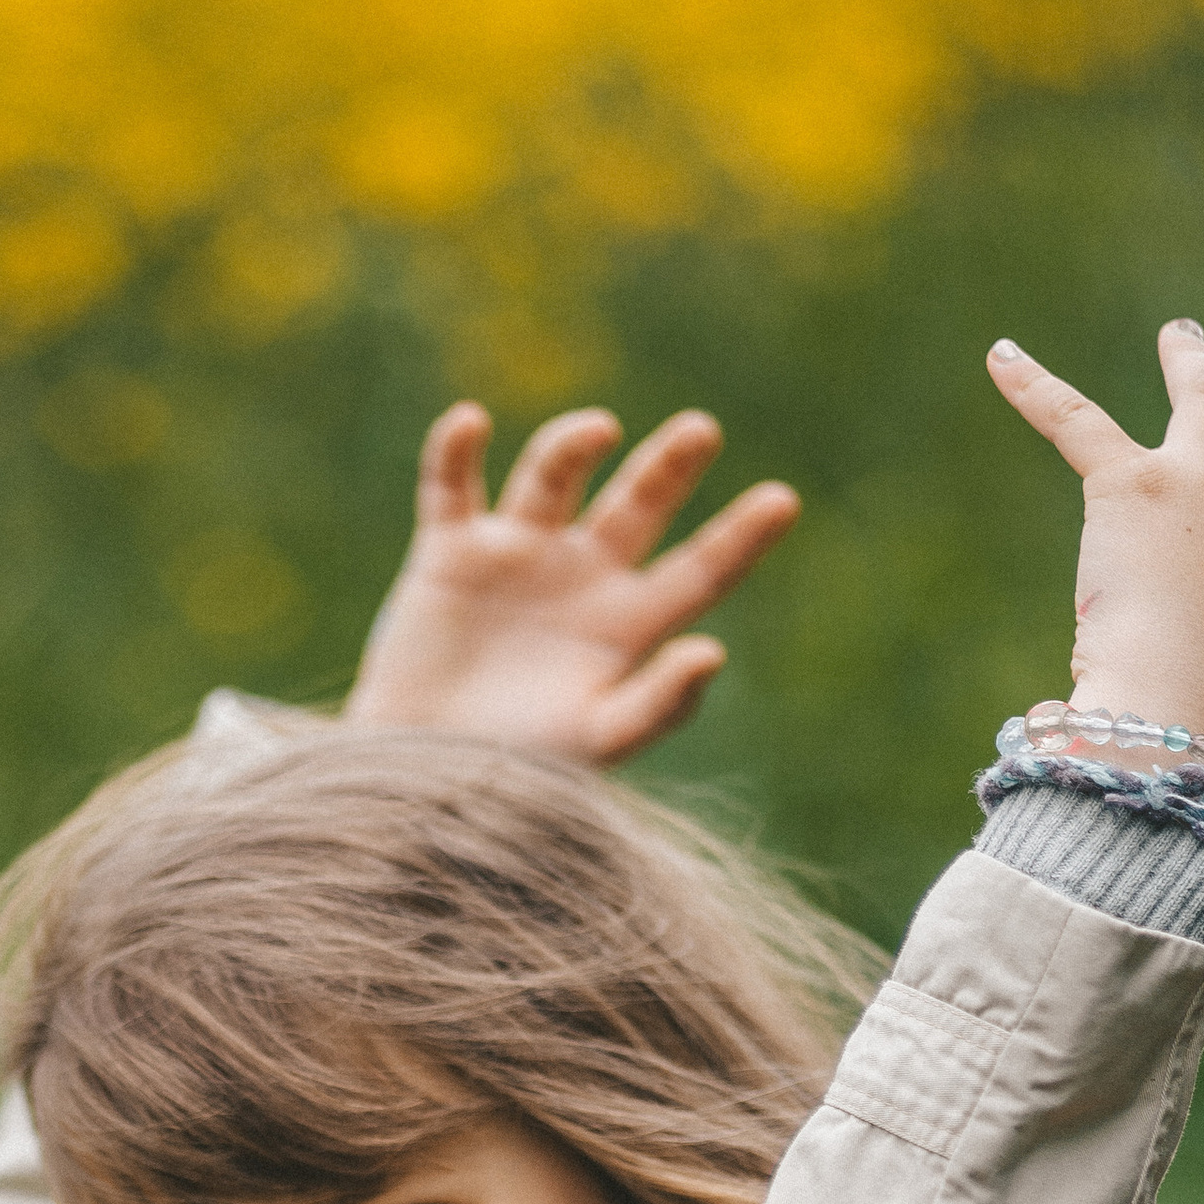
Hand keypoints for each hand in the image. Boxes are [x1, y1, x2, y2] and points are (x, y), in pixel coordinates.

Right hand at [344, 402, 799, 765]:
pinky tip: (471, 423)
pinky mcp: (450, 552)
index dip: (740, 536)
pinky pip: (452, 485)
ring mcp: (516, 558)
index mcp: (626, 625)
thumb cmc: (514, 771)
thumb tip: (713, 652)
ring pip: (551, 477)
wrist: (419, 779)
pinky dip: (456, 450)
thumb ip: (657, 704)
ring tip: (599, 431)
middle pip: (637, 504)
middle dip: (667, 467)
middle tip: (701, 432)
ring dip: (572, 446)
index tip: (784, 501)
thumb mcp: (596, 743)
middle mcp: (579, 578)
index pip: (699, 570)